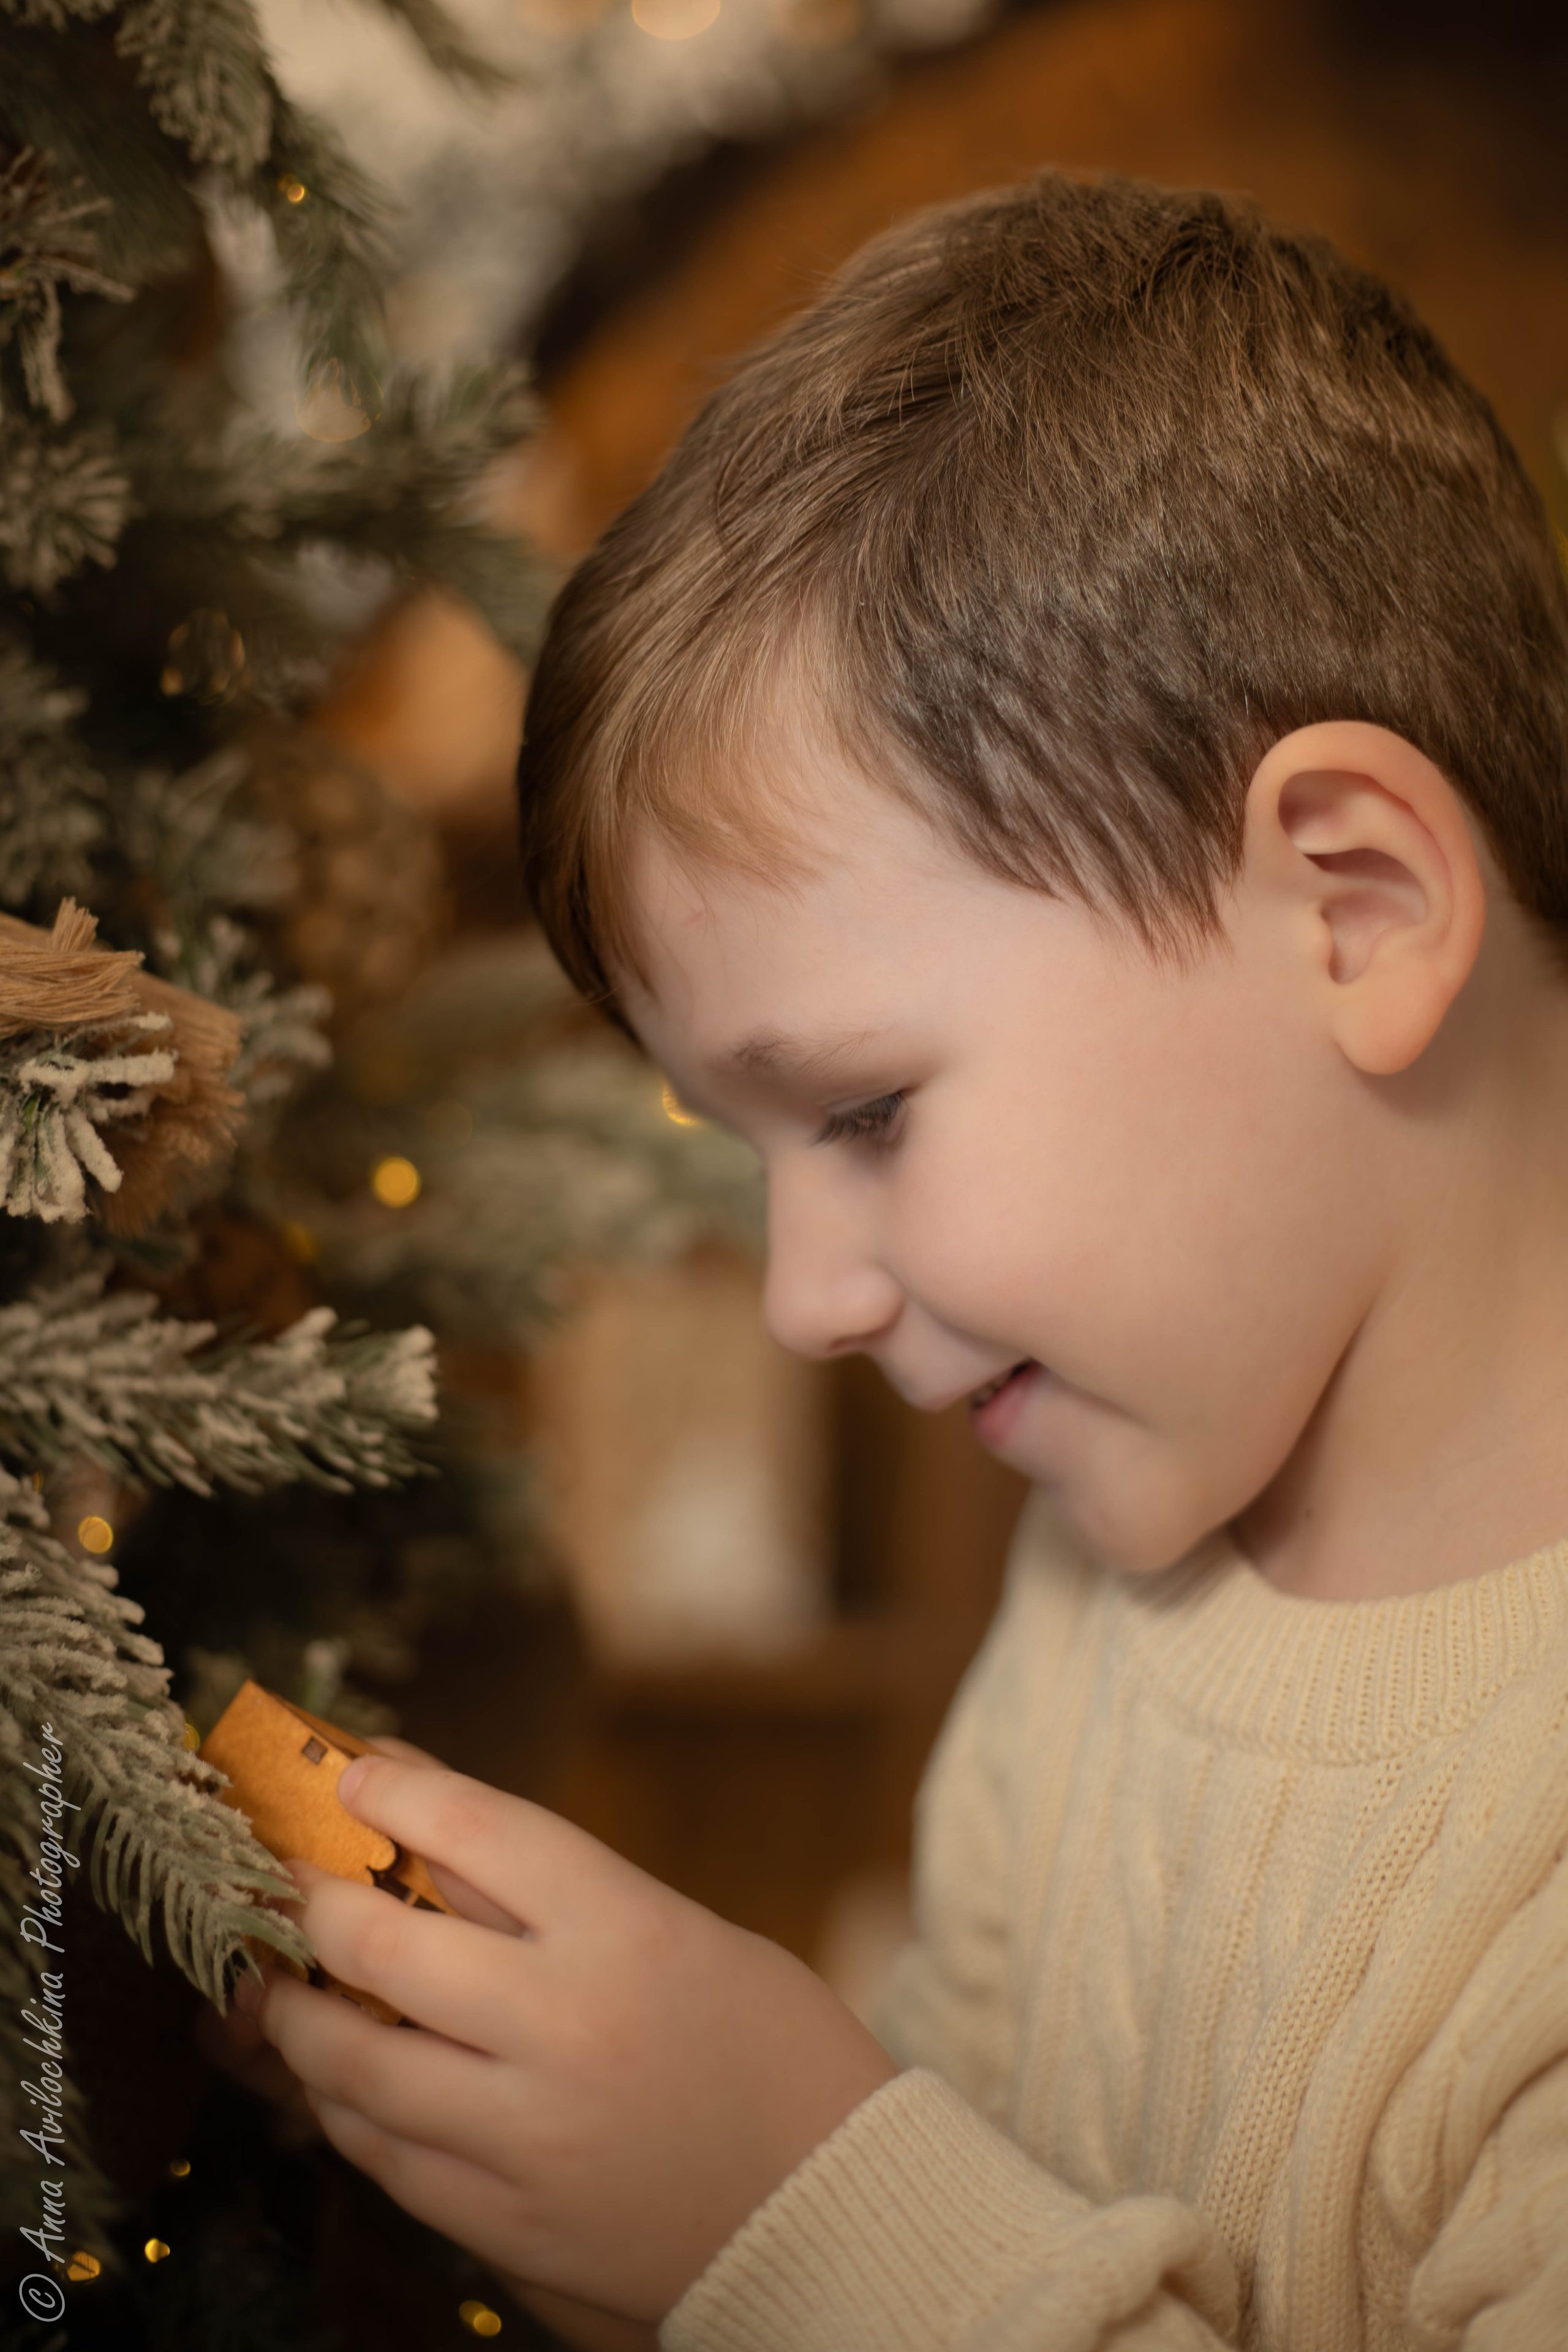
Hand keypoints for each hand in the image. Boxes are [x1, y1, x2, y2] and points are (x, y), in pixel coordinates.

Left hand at [242, 1756, 898, 2326]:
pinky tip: (338, 2084)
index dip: (393, 1790)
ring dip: (295, 2016)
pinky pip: (386, 2158)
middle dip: (309, 1899)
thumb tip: (424, 1822)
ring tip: (276, 1987)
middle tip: (283, 1878)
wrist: (837, 2208)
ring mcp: (530, 2133)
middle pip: (380, 1944)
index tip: (349, 1773)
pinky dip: (346, 2110)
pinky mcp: (510, 2225)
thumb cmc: (768, 2046)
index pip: (473, 1829)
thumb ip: (552, 1890)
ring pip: (353, 2063)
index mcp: (625, 1930)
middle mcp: (564, 2024)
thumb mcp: (677, 1931)